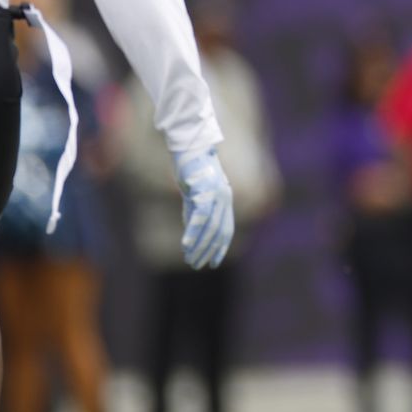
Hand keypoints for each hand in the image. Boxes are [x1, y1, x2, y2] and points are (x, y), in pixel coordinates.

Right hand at [174, 147, 234, 268]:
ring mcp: (216, 194)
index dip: (220, 247)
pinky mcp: (204, 190)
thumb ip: (195, 210)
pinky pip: (200, 216)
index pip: (226, 229)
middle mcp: (224, 198)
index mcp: (224, 199)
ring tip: (191, 260)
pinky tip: (185, 245)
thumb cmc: (192, 167)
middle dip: (208, 251)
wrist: (190, 145)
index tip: (213, 263)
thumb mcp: (195, 192)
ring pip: (210, 227)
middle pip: (218, 232)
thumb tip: (191, 230)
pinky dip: (193, 232)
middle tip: (198, 266)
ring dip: (200, 246)